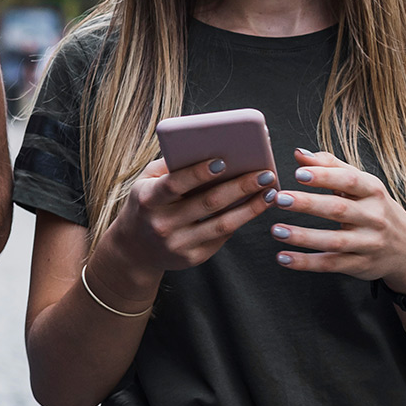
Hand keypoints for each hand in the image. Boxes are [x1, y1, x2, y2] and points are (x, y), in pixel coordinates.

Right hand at [97, 156, 278, 298]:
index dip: (198, 173)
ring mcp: (178, 244)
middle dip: (240, 186)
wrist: (134, 249)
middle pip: (207, 203)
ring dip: (250, 207)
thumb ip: (170, 166)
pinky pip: (222, 237)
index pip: (174, 184)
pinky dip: (241, 220)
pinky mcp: (193, 258)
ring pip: (222, 224)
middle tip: (265, 173)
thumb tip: (207, 148)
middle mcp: (162, 224)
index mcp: (148, 199)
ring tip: (270, 192)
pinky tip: (256, 206)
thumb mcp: (146, 181)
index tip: (223, 160)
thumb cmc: (146, 203)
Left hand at [270, 148, 405, 291]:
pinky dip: (306, 263)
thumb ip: (330, 166)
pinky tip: (283, 257)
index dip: (324, 176)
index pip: (349, 181)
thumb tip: (299, 153)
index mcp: (373, 192)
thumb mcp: (361, 184)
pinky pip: (330, 264)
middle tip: (279, 198)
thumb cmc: (375, 207)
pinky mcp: (360, 265)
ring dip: (303, 236)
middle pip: (338, 210)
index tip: (298, 173)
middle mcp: (373, 217)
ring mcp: (368, 243)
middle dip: (307, 204)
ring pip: (334, 241)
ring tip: (276, 230)